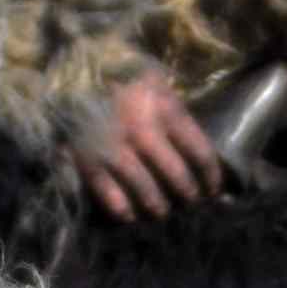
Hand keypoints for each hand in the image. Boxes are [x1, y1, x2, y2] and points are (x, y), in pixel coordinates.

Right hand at [69, 71, 226, 221]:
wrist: (73, 72)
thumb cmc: (123, 79)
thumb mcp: (156, 85)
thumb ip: (176, 114)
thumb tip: (200, 152)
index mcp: (166, 109)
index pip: (200, 153)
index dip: (211, 177)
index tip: (213, 189)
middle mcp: (144, 130)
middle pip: (178, 176)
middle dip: (188, 195)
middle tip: (190, 203)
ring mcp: (116, 147)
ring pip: (147, 191)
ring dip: (158, 207)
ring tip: (161, 212)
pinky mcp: (90, 161)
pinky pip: (112, 196)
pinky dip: (123, 210)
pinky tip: (129, 215)